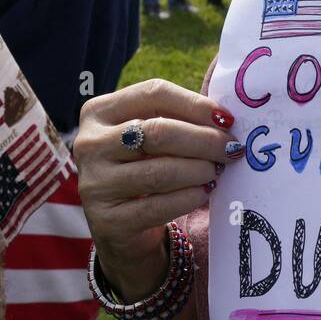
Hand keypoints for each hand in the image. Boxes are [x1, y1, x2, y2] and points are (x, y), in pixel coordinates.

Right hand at [75, 79, 242, 300]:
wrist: (123, 226)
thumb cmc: (146, 166)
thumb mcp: (154, 136)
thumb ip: (180, 119)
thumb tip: (224, 119)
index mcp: (100, 111)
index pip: (153, 93)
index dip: (195, 104)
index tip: (226, 120)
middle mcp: (89, 144)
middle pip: (158, 132)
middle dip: (204, 140)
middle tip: (231, 149)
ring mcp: (94, 184)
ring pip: (160, 171)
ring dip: (200, 170)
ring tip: (218, 171)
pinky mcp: (107, 221)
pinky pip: (158, 206)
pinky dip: (190, 197)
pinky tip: (204, 192)